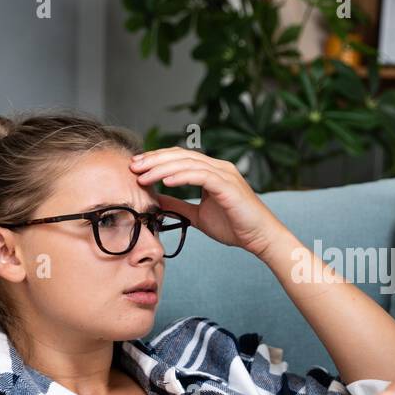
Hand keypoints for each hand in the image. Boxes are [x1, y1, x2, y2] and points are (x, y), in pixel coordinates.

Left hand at [129, 147, 291, 259]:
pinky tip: (166, 182)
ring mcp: (225, 175)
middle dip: (154, 160)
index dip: (157, 160)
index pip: (180, 158)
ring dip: (163, 168)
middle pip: (181, 156)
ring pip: (188, 163)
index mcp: (212, 172)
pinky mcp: (229, 186)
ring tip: (144, 175)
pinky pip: (201, 176)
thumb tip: (157, 201)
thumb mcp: (199, 215)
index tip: (136, 168)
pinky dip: (182, 177)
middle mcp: (219, 168)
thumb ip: (179, 205)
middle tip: (133, 166)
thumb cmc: (235, 227)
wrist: (261, 239)